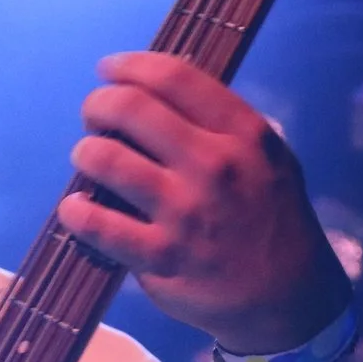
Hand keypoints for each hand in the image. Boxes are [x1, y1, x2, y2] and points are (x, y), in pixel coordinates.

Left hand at [59, 51, 350, 353]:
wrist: (287, 295)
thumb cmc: (267, 216)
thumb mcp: (264, 156)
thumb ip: (218, 123)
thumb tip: (154, 85)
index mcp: (243, 133)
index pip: (174, 78)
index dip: (129, 66)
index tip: (108, 69)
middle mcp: (215, 166)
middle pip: (131, 109)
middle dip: (98, 105)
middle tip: (93, 117)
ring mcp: (187, 212)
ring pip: (107, 159)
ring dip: (85, 152)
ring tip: (87, 158)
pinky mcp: (162, 256)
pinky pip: (100, 225)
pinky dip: (76, 212)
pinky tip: (74, 207)